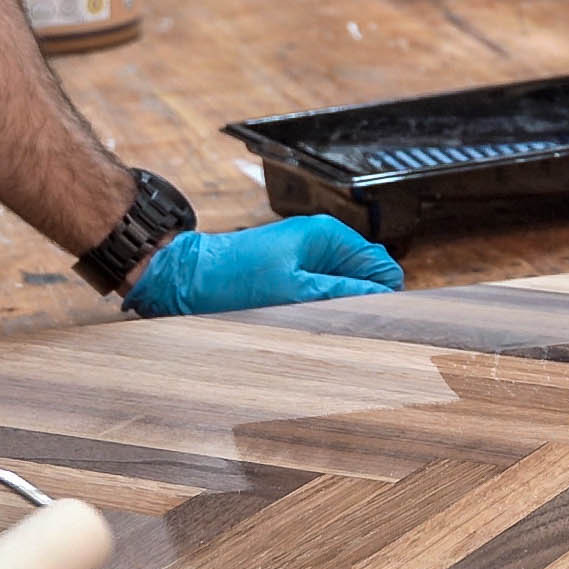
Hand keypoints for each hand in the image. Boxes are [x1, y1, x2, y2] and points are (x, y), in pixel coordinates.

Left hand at [122, 215, 402, 316]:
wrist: (183, 278)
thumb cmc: (233, 280)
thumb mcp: (294, 292)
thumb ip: (342, 293)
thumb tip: (384, 300)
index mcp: (329, 236)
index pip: (382, 267)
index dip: (385, 297)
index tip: (378, 326)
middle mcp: (321, 243)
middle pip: (364, 279)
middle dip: (362, 305)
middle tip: (347, 332)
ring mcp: (304, 259)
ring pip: (342, 291)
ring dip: (338, 311)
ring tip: (321, 330)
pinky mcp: (288, 275)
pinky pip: (319, 295)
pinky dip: (318, 311)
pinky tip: (304, 326)